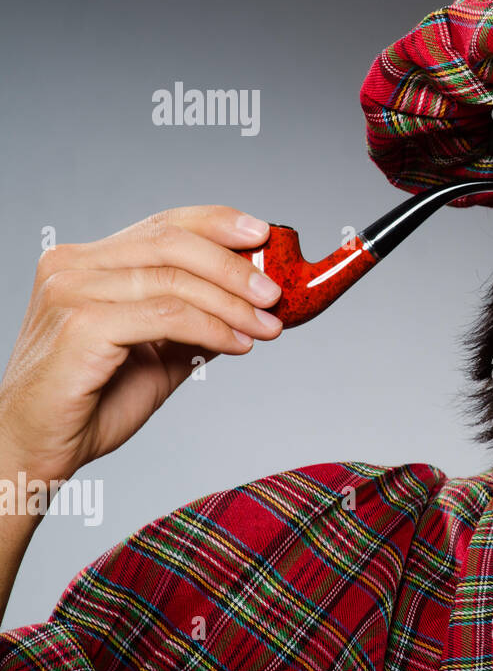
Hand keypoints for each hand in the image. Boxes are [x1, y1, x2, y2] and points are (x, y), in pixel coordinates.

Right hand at [0, 206, 283, 483]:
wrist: (38, 447)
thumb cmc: (92, 399)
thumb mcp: (159, 350)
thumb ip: (195, 319)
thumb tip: (254, 301)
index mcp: (86, 261)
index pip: (162, 224)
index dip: (218, 223)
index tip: (264, 234)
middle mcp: (72, 266)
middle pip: (172, 243)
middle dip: (234, 266)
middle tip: (274, 294)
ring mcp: (71, 293)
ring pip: (174, 280)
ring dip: (232, 304)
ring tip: (267, 327)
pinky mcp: (80, 328)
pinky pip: (165, 316)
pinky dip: (212, 328)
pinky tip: (238, 345)